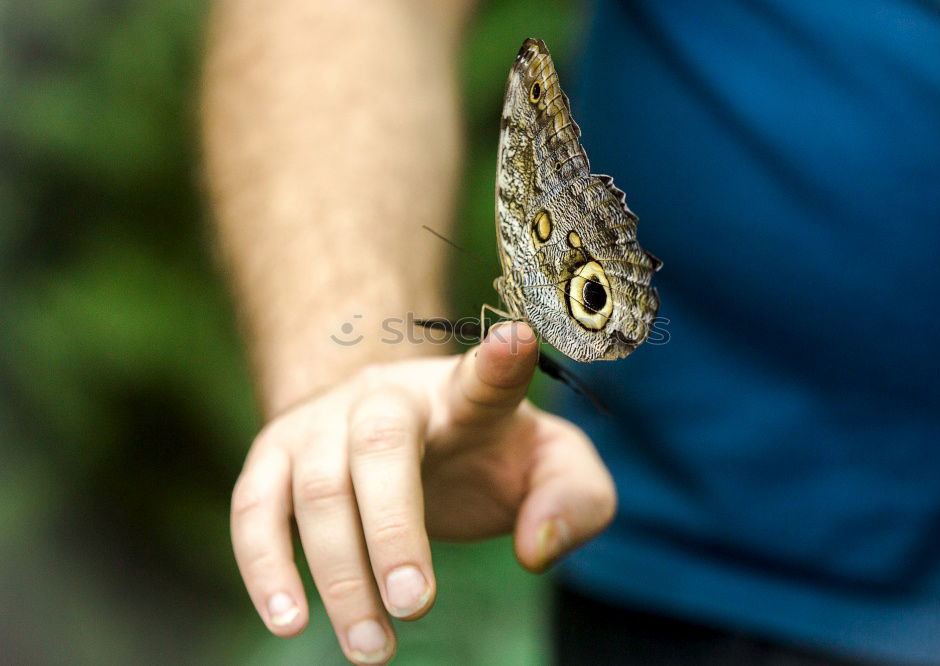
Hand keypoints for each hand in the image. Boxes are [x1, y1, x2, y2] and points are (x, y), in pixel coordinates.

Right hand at [230, 322, 615, 663]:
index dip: (499, 363)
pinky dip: (264, 565)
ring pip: (317, 487)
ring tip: (371, 647)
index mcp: (465, 397)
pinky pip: (255, 507)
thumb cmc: (484, 454)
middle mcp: (389, 397)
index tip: (515, 342)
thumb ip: (575, 500)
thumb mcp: (548, 466)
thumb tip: (535, 549)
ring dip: (338, 574)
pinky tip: (288, 621)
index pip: (486, 378)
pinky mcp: (276, 455)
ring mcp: (325, 422)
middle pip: (380, 446)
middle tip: (415, 607)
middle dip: (393, 530)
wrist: (397, 427)